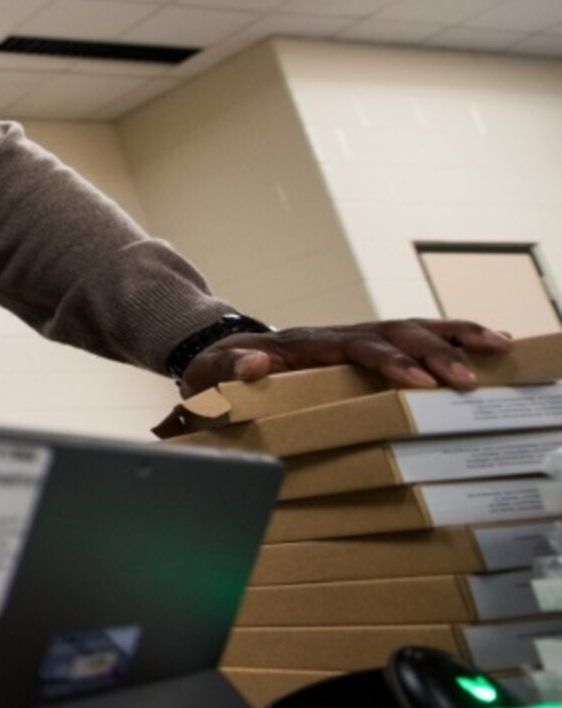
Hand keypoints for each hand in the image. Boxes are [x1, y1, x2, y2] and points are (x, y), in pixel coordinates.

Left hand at [181, 319, 511, 395]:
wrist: (215, 352)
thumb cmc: (214, 371)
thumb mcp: (209, 374)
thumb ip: (228, 370)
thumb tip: (253, 366)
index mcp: (303, 343)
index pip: (354, 349)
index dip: (388, 363)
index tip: (418, 380)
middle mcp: (334, 333)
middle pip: (393, 334)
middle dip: (433, 354)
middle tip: (467, 379)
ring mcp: (351, 336)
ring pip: (410, 327)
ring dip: (454, 336)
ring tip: (499, 345)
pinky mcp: (362, 345)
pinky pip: (410, 337)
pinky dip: (448, 336)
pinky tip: (485, 342)